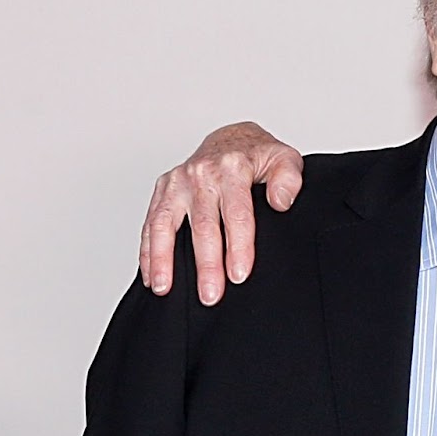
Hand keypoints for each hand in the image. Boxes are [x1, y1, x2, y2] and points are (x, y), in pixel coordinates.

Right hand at [139, 121, 303, 304]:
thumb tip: (280, 202)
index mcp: (233, 168)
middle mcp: (201, 173)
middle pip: (203, 225)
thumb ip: (289, 179)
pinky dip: (148, 250)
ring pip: (165, 223)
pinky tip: (150, 275)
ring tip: (163, 288)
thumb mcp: (285, 159)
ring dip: (163, 259)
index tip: (239, 275)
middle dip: (206, 264)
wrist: (232, 140)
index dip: (238, 247)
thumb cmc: (260, 157)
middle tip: (210, 295)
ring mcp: (178, 181)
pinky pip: (151, 222)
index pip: (236, 213)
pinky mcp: (163, 189)